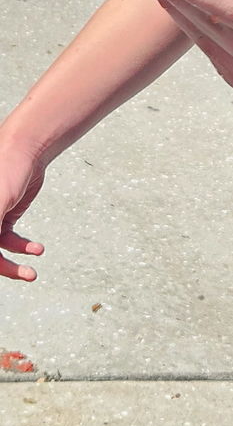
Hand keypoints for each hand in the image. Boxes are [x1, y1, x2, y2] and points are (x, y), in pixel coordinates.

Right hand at [0, 147, 45, 281]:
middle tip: (25, 276)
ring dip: (14, 265)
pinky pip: (9, 241)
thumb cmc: (7, 171)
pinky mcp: (4, 218)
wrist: (26, 149)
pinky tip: (36, 250)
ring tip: (31, 274)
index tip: (3, 268)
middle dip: (3, 269)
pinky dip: (22, 247)